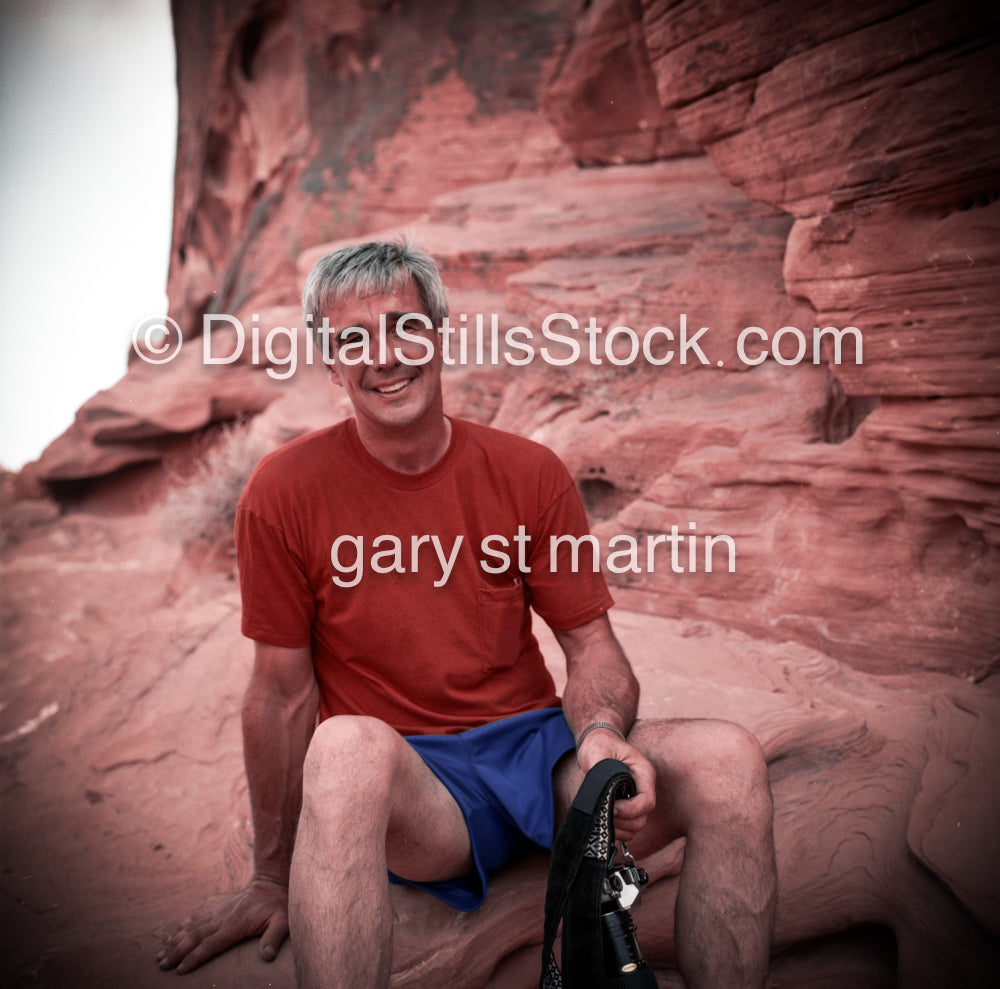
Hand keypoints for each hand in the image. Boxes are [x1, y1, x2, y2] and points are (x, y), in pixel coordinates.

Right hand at [156, 875, 288, 973]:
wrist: (271, 882)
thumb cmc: (277, 905)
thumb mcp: (282, 921)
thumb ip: (273, 938)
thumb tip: (267, 957)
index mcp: (235, 925)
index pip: (210, 945)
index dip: (195, 958)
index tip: (180, 971)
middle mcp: (222, 918)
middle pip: (194, 937)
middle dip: (176, 952)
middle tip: (161, 966)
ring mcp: (218, 911)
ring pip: (191, 927)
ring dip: (175, 940)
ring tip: (160, 954)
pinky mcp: (217, 906)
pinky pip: (196, 916)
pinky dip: (182, 926)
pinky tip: (172, 934)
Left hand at [576, 728, 656, 842]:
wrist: (598, 744)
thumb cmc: (600, 744)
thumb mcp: (598, 750)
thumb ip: (600, 769)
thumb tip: (600, 792)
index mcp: (643, 773)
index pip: (647, 801)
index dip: (629, 809)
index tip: (610, 806)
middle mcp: (643, 789)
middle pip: (642, 818)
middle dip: (622, 821)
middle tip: (602, 813)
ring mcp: (635, 800)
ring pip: (635, 827)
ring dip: (618, 829)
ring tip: (600, 817)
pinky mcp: (626, 808)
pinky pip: (627, 830)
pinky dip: (616, 832)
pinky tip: (601, 822)